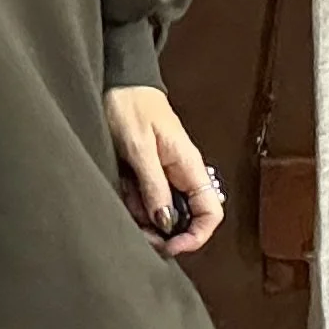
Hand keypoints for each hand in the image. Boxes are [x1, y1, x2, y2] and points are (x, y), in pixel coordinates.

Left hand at [105, 86, 222, 257]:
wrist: (118, 82)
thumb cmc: (131, 106)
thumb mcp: (139, 148)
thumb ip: (153, 186)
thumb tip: (166, 223)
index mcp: (189, 166)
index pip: (210, 213)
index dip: (196, 236)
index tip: (171, 246)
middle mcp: (182, 174)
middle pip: (186, 220)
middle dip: (163, 232)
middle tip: (139, 231)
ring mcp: (166, 175)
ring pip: (163, 213)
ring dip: (144, 217)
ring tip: (125, 200)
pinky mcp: (150, 173)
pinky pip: (147, 200)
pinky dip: (133, 203)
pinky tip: (122, 191)